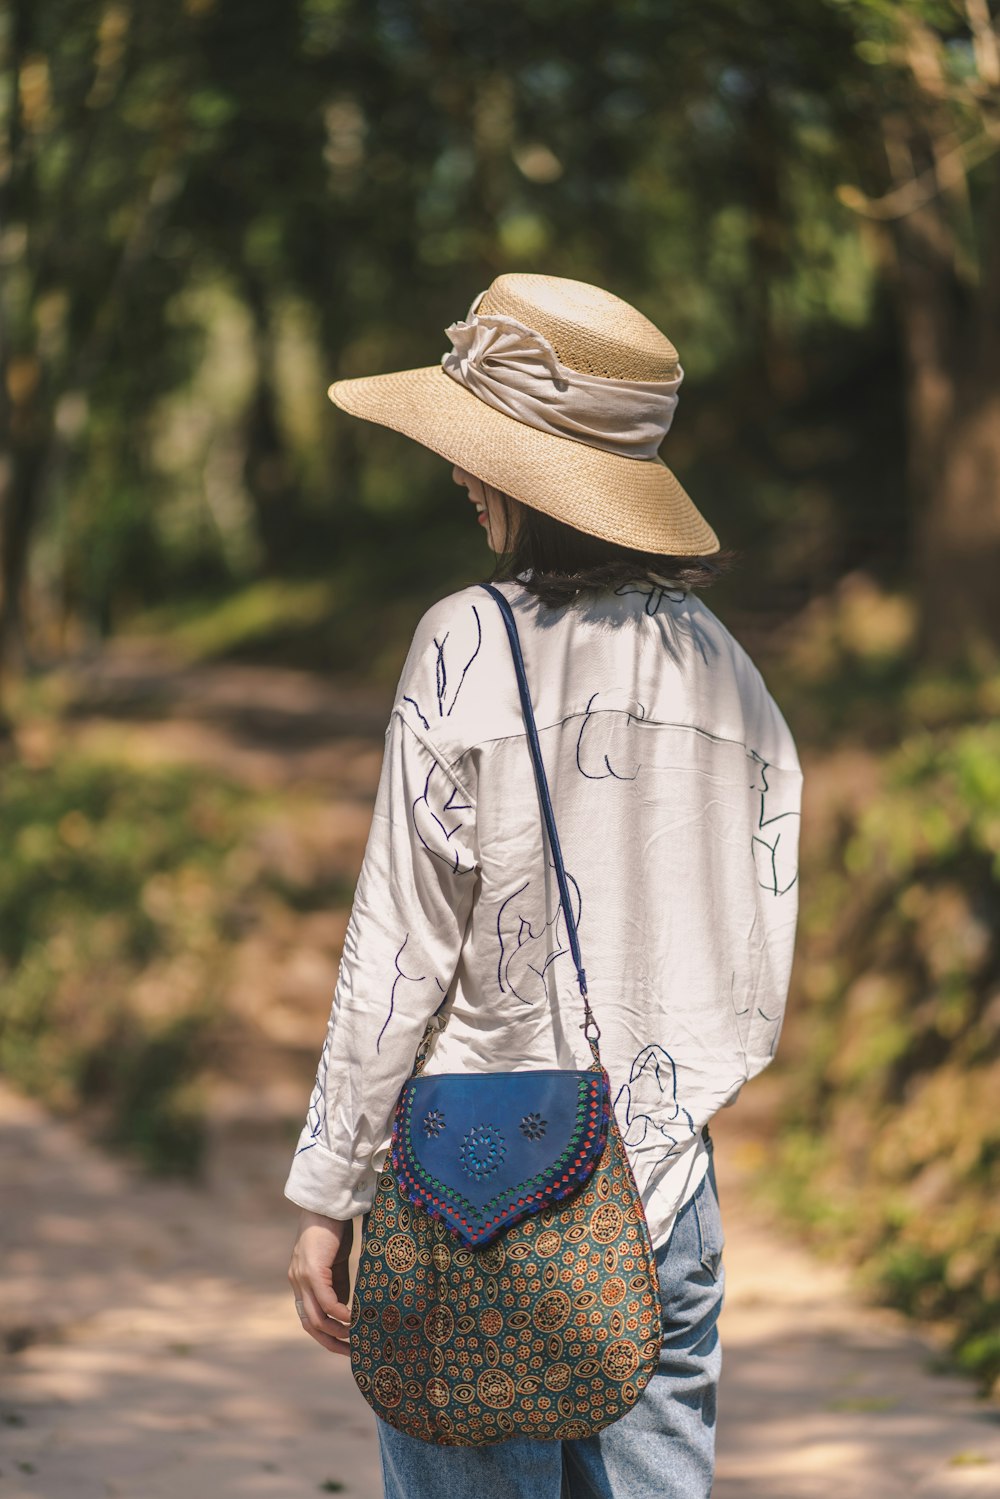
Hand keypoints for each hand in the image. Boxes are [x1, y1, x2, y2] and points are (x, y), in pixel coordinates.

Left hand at [288, 1209, 353, 1355]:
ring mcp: (302, 1277)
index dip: (326, 1336)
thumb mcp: (336, 1263)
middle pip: (310, 1324)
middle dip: (331, 1342)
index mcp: (301, 1282)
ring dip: (337, 1332)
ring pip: (316, 1317)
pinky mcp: (313, 1270)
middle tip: (353, 1353)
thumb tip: (347, 1311)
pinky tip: (355, 1318)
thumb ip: (337, 1285)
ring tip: (358, 1337)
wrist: (328, 1203)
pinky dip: (340, 1314)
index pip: (309, 1318)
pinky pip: (326, 1301)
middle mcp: (297, 1282)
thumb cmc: (334, 1229)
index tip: (346, 1346)